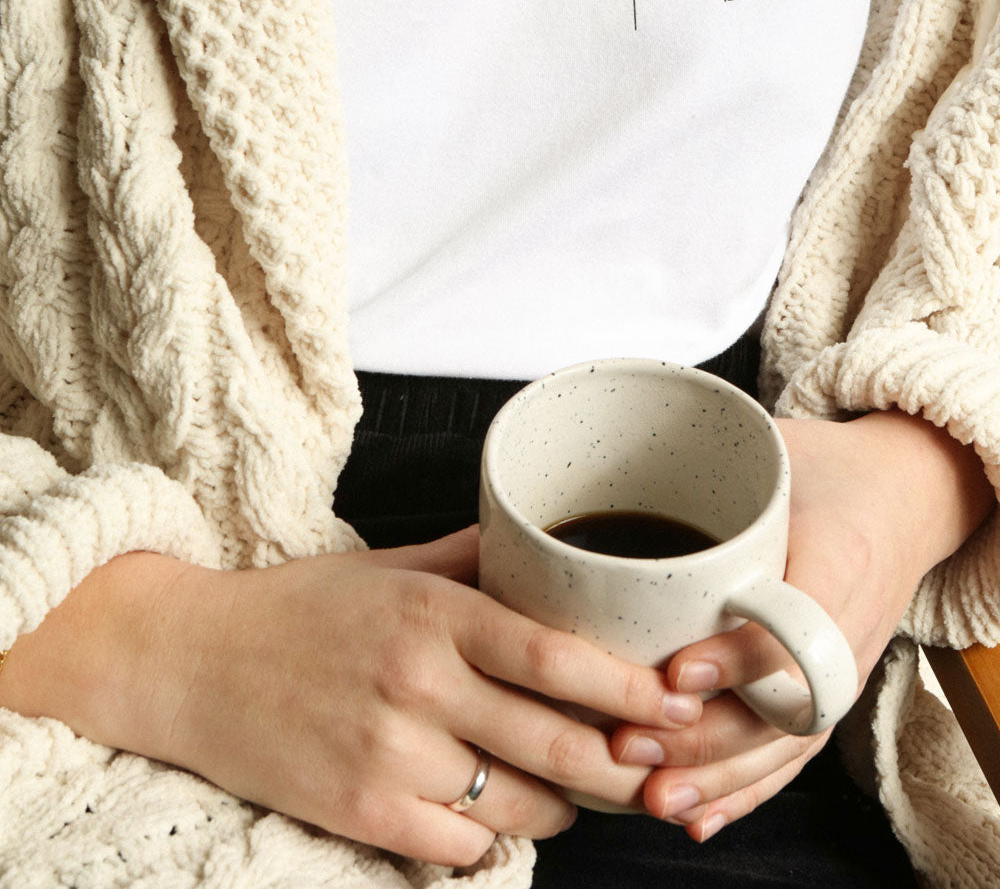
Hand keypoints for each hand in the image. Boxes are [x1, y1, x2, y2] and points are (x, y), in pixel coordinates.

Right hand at [151, 527, 700, 865]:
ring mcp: (388, 754)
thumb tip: (549, 545)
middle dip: (624, 765)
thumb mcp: (388, 566)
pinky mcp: (360, 811)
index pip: (555, 656)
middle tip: (660, 765)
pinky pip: (461, 847)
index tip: (678, 700)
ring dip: (565, 805)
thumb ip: (473, 557)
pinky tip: (496, 813)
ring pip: (519, 806)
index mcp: (431, 613)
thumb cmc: (298, 609)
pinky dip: (493, 839)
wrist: (192, 662)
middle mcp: (416, 683)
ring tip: (578, 787)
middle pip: (556, 743)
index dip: (629, 687)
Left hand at [606, 411, 993, 841]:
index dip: (737, 659)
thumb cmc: (829, 466)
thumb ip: (710, 454)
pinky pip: (790, 755)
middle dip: (702, 737)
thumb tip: (610, 440)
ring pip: (783, 744)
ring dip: (715, 776)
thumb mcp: (778, 444)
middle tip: (627, 744)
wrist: (902, 495)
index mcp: (837, 557)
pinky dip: (745, 791)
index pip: (793, 626)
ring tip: (650, 795)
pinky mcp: (830, 691)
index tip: (677, 672)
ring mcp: (843, 668)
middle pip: (782, 707)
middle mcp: (847, 626)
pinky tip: (696, 814)